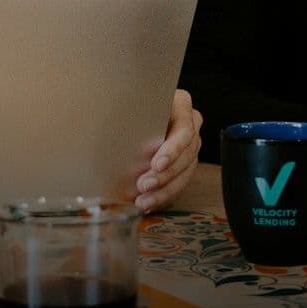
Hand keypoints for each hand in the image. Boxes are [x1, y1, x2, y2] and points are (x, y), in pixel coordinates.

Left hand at [134, 89, 201, 212]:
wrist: (129, 111)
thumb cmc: (127, 105)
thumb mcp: (128, 106)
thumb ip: (127, 117)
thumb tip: (116, 135)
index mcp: (181, 104)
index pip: (184, 129)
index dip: (173, 149)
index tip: (156, 164)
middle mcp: (191, 124)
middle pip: (187, 153)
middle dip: (165, 174)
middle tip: (143, 185)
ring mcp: (190, 144)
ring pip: (186, 171)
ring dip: (164, 190)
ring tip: (143, 201)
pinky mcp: (184, 163)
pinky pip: (180, 182)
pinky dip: (163, 195)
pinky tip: (148, 203)